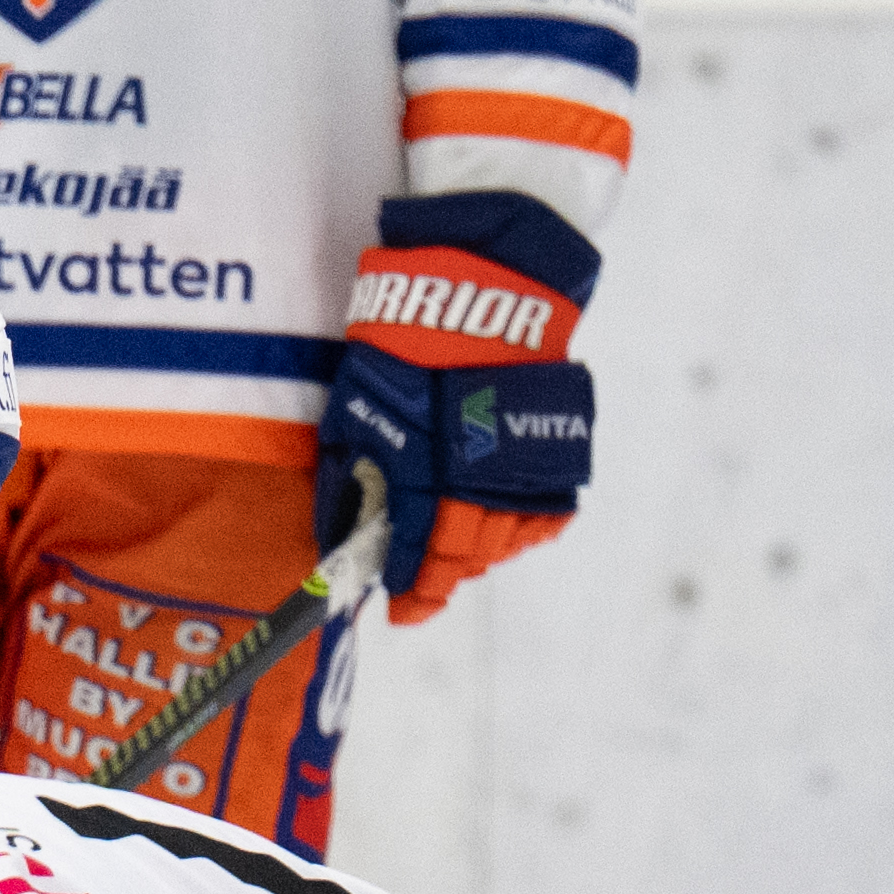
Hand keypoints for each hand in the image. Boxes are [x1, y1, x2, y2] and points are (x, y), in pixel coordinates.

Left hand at [326, 208, 594, 622]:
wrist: (487, 287)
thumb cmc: (406, 342)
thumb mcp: (355, 407)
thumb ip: (347, 474)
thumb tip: (337, 527)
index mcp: (423, 480)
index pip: (416, 559)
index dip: (407, 589)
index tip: (399, 606)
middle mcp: (478, 488)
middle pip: (463, 559)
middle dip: (440, 577)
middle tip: (425, 587)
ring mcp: (524, 473)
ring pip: (504, 541)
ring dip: (479, 553)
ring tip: (459, 552)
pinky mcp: (556, 453)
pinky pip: (544, 513)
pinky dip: (521, 526)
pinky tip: (502, 523)